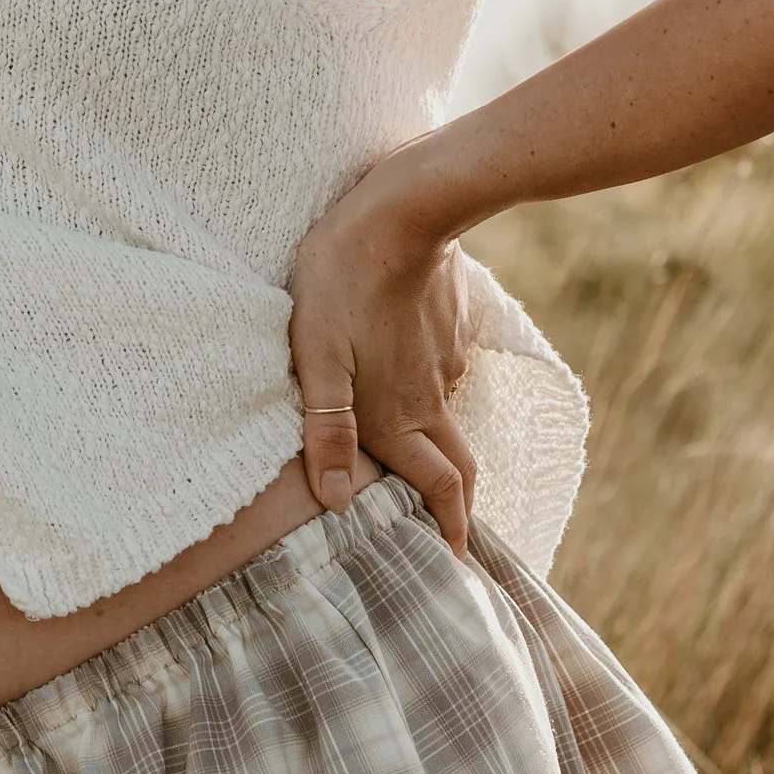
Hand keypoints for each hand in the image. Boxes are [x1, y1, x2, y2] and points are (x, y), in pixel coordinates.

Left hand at [289, 169, 476, 551]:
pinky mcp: (447, 328)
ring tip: (413, 459)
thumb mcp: (316, 355)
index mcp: (398, 415)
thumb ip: (325, 429)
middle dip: (457, 506)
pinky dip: (427, 393)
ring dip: (437, 447)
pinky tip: (401, 377)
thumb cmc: (342, 280)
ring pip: (445, 419)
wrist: (403, 209)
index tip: (458, 564)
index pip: (441, 488)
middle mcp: (428, 398)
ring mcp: (442, 362)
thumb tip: (336, 502)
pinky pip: (439, 374)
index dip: (451, 530)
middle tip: (452, 534)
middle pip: (457, 465)